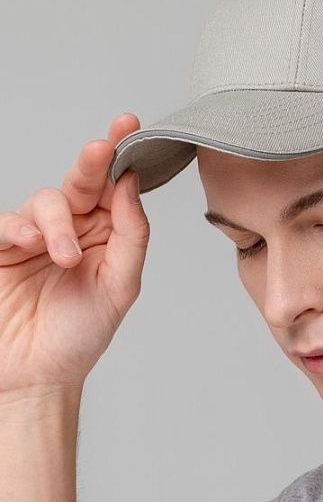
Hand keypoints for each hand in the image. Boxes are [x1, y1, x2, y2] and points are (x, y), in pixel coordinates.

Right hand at [0, 113, 149, 394]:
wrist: (36, 376)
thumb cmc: (79, 336)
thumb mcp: (120, 287)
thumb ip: (131, 235)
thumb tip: (131, 185)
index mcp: (105, 236)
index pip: (114, 188)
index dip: (120, 156)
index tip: (128, 125)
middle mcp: (72, 230)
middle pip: (81, 182)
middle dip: (91, 163)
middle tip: (100, 150)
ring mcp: (34, 237)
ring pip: (46, 200)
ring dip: (58, 224)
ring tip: (65, 258)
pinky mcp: (1, 248)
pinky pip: (7, 222)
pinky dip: (20, 228)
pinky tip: (33, 245)